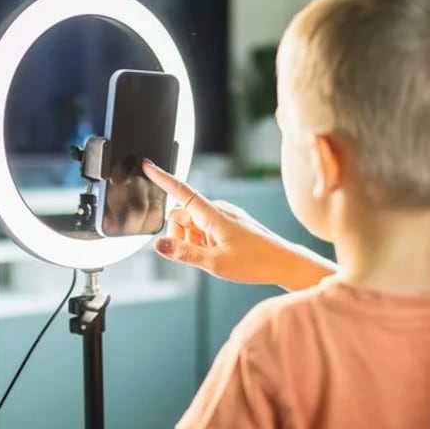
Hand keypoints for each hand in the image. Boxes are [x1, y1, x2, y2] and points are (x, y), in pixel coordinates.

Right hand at [141, 159, 332, 287]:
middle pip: (181, 216)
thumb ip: (184, 253)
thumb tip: (158, 245)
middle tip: (200, 254)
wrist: (283, 263)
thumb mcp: (214, 262)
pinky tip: (220, 254)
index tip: (147, 165)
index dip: (162, 178)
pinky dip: (204, 242)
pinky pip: (205, 229)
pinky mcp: (230, 223)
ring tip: (214, 255)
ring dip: (193, 241)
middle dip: (181, 236)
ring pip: (192, 225)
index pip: (181, 191)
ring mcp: (225, 215)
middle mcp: (218, 210)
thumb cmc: (255, 262)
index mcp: (213, 214)